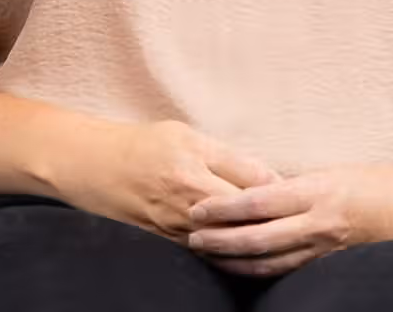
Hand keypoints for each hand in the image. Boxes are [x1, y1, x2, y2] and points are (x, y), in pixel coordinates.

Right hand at [51, 120, 279, 242]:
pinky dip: (229, 253)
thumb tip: (271, 177)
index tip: (298, 196)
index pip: (253, 191)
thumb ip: (230, 158)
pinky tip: (245, 249)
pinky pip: (207, 255)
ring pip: (229, 244)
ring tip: (279, 238)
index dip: (280, 194)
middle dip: (273, 222)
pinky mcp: (167, 244)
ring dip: (254, 241)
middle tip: (297, 221)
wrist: (93, 168)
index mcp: (196, 174)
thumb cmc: (143, 146)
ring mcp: (177, 230)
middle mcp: (188, 207)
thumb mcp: (187, 137)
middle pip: (244, 223)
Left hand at [187, 165, 392, 276]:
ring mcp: (326, 250)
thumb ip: (292, 188)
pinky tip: (241, 270)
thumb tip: (253, 194)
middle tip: (192, 237)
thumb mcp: (328, 175)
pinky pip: (289, 273)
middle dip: (220, 240)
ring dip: (234, 261)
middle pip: (258, 238)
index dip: (224, 208)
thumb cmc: (371, 184)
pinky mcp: (331, 267)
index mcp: (316, 192)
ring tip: (207, 255)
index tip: (198, 209)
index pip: (258, 201)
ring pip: (270, 263)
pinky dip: (261, 272)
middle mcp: (319, 223)